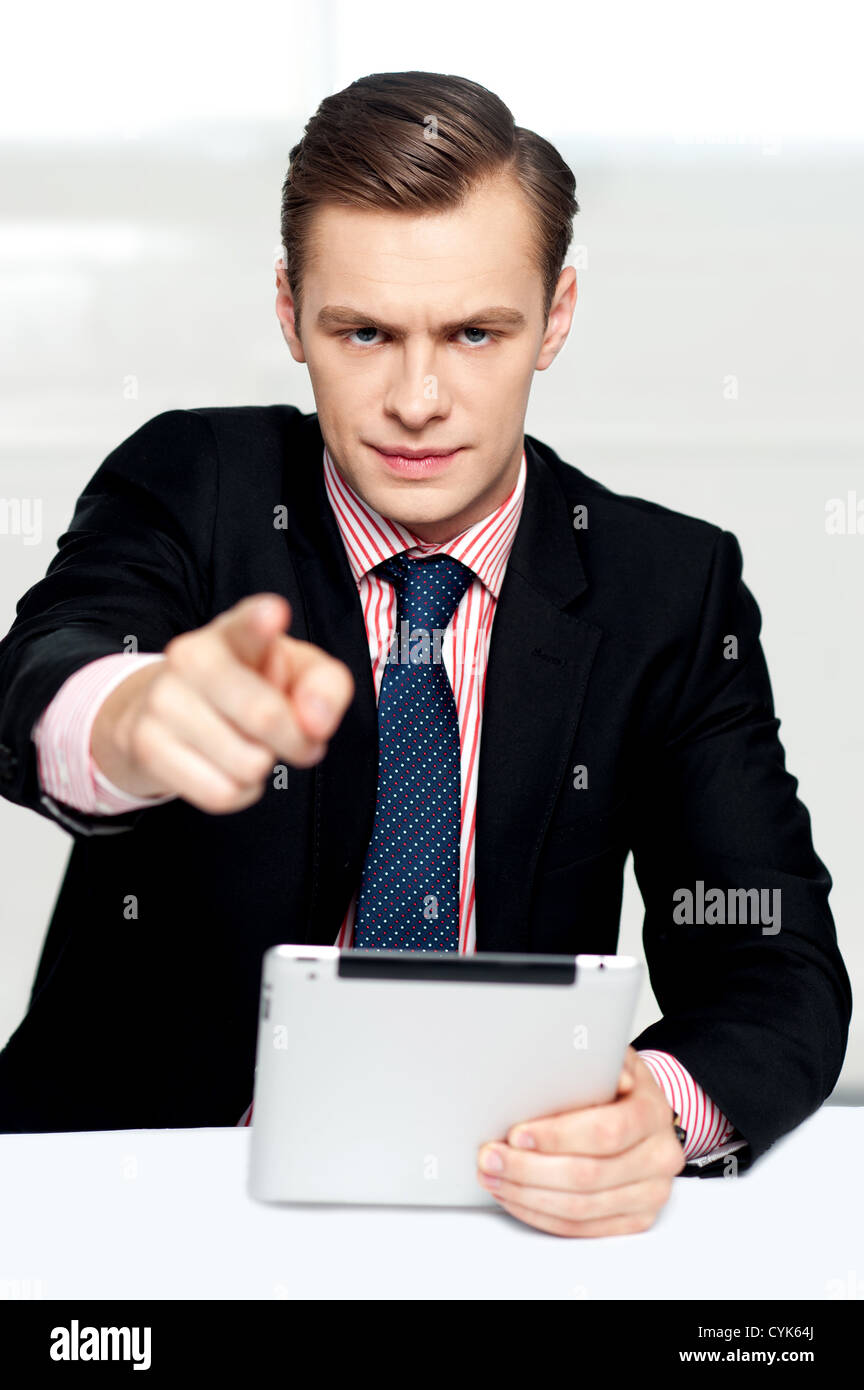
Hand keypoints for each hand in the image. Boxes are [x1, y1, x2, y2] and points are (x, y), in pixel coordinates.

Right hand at [91, 593, 353, 812]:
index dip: (260, 622)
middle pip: (265, 718)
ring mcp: (163, 700)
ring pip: (248, 764)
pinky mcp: (146, 745)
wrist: (167, 711)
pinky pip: (222, 793)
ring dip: (262, 767)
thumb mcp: (297, 674)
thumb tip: (314, 723)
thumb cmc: (248, 687)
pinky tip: (228, 768)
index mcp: (235, 632)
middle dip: (297, 742)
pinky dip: (240, 791)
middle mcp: (191, 656)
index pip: (246, 624)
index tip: (273, 614)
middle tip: (297, 740)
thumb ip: (326, 687)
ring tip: (248, 746)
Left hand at [476, 1046, 685, 1236]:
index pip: (605, 1132)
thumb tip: (565, 1063)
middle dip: (529, 1169)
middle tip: (491, 1157)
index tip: (517, 1134)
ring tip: (493, 1177)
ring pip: (580, 1208)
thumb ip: (590, 1062)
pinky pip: (581, 1228)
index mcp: (652, 1113)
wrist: (645, 1114)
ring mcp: (649, 1194)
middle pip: (588, 1176)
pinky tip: (515, 1196)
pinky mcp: (634, 1219)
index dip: (557, 1136)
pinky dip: (540, 1215)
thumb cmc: (617, 1086)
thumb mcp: (609, 1060)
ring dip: (527, 1195)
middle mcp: (659, 1158)